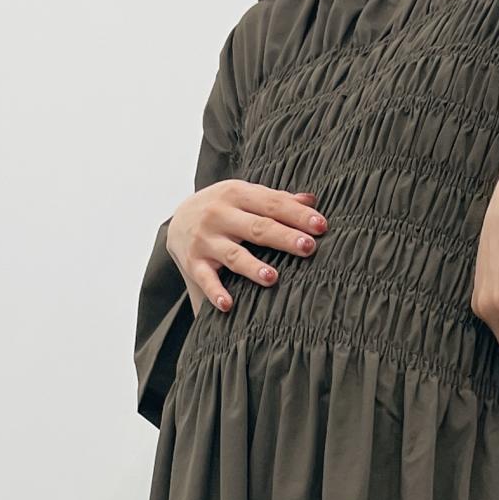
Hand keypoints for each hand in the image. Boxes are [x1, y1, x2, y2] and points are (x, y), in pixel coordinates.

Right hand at [167, 181, 327, 314]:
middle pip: (257, 228)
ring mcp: (206, 240)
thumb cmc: (222, 209)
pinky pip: (205, 279)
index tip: (321, 227)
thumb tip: (311, 201)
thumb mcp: (245, 196)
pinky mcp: (194, 263)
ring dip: (252, 267)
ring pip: (233, 255)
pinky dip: (215, 292)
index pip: (272, 204)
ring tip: (272, 278)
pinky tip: (227, 305)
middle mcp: (220, 215)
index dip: (297, 215)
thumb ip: (275, 200)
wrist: (177, 220)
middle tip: (307, 248)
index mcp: (238, 194)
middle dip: (283, 237)